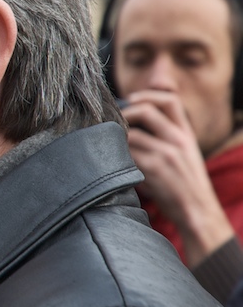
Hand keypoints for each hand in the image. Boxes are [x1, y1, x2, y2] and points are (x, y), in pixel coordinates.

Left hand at [121, 90, 233, 266]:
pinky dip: (116, 155)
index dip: (148, 94)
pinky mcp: (154, 169)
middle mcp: (178, 140)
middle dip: (124, 112)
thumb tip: (130, 124)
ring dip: (115, 137)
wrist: (198, 212)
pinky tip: (112, 161)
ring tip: (108, 144)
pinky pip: (127, 154)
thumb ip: (164, 137)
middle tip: (111, 121)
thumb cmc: (184, 185)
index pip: (170, 100)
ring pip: (131, 134)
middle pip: (146, 111)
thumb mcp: (184, 155)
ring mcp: (167, 154)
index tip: (130, 98)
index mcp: (186, 134)